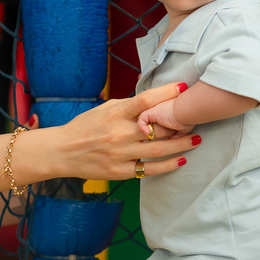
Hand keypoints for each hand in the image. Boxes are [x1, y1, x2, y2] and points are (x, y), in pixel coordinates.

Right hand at [51, 82, 201, 179]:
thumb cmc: (85, 126)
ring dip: (181, 144)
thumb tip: (155, 99)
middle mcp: (119, 133)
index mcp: (115, 113)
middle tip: (196, 118)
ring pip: (159, 149)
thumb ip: (129, 105)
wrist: (62, 152)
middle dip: (180, 122)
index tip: (184, 87)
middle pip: (158, 127)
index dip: (167, 93)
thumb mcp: (104, 109)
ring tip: (197, 139)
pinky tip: (182, 159)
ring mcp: (120, 154)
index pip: (145, 100)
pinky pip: (150, 169)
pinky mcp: (120, 172)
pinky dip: (168, 165)